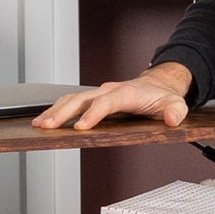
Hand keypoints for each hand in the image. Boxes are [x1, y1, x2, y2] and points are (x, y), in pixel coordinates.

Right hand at [33, 63, 192, 130]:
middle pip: (81, 99)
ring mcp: (98, 94)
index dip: (93, 114)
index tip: (80, 127)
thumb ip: (175, 112)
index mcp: (126, 93)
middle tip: (47, 126)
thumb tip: (170, 119)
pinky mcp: (92, 99)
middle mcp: (108, 91)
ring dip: (54, 112)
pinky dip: (56, 110)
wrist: (156, 86)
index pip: (106, 102)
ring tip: (39, 125)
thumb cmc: (162, 97)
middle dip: (63, 113)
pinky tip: (45, 121)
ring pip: (72, 99)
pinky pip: (71, 103)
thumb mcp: (175, 104)